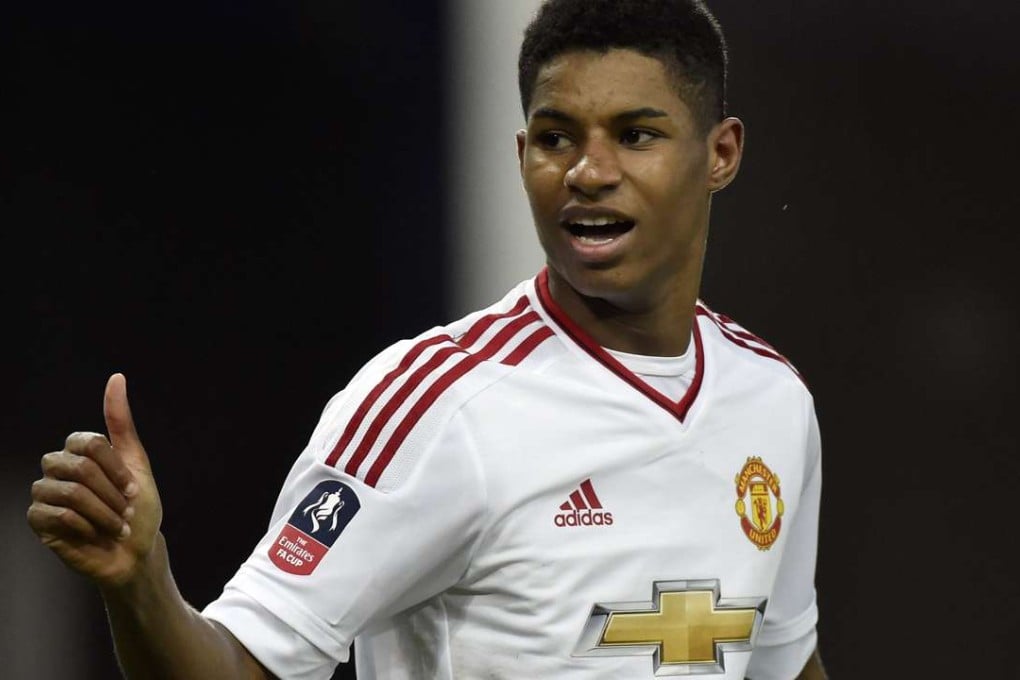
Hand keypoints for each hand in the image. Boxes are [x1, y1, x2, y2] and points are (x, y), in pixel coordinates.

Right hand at [27, 373, 162, 588]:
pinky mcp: (38, 520)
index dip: (116, 469)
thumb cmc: (138, 510)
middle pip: (79, 467)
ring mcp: (45, 492)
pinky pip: (55, 514)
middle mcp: (59, 467)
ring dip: (101, 512)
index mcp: (81, 451)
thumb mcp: (137, 464)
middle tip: (124, 510)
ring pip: (68, 492)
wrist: (134, 552)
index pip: (90, 443)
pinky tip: (93, 534)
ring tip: (114, 524)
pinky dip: (83, 526)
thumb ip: (122, 423)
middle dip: (110, 493)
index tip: (133, 489)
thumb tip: (116, 377)